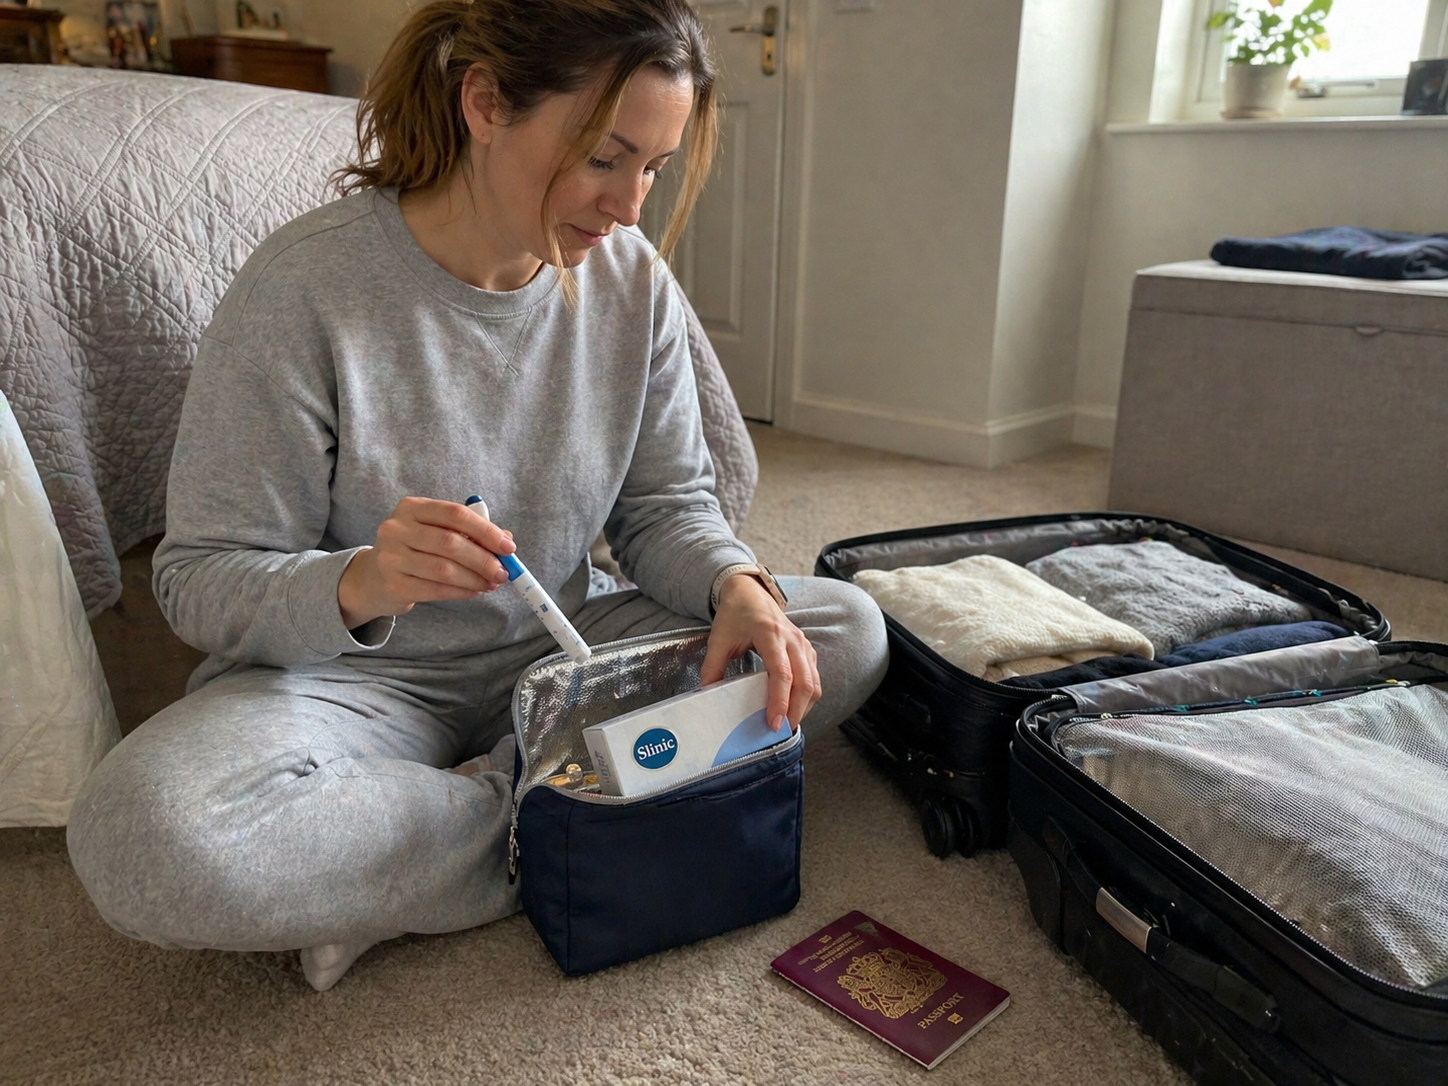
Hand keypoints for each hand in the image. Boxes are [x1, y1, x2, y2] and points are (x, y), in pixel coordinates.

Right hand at [337, 497, 514, 628]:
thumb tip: (506, 541)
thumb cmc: (414, 549)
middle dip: (483, 559)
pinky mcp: (393, 584)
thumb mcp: (435, 531)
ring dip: (475, 578)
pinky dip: (461, 591)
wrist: (373, 578)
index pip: (455, 514)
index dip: (486, 530)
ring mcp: (391, 557)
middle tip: (503, 572)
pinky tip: (474, 591)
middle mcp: (397, 528)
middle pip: (451, 542)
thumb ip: (468, 532)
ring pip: (444, 569)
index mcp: (412, 508)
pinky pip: (436, 589)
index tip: (508, 547)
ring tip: (491, 583)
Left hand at [700, 573, 819, 731]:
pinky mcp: (807, 649)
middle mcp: (792, 639)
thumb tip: (706, 695)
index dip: (780, 701)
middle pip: (805, 682)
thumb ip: (712, 667)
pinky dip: (807, 696)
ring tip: (787, 724)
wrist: (750, 592)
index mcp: (770, 634)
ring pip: (814, 682)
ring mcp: (803, 644)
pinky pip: (814, 677)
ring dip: (804, 706)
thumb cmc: (735, 614)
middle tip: (781, 731)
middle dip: (796, 711)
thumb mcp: (718, 639)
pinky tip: (793, 707)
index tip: (774, 723)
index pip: (782, 673)